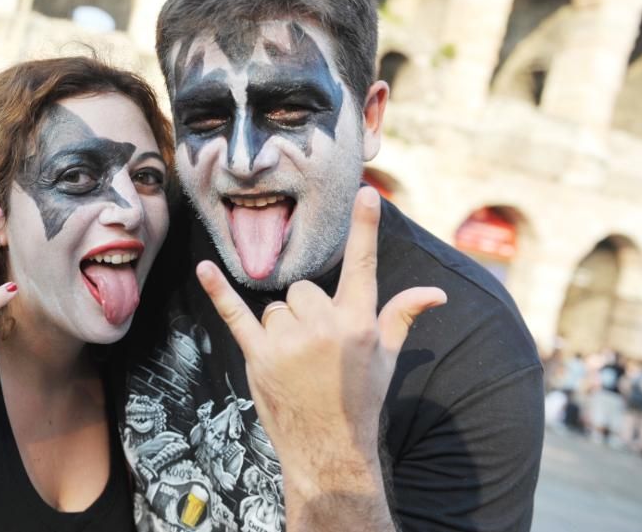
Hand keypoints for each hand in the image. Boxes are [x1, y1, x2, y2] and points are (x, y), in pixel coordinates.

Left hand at [197, 187, 445, 495]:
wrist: (330, 449)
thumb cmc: (361, 399)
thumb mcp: (388, 358)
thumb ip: (403, 316)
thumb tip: (437, 292)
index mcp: (359, 323)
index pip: (363, 265)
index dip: (366, 227)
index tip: (366, 192)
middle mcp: (324, 327)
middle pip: (304, 289)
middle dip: (307, 312)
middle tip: (317, 349)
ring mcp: (289, 341)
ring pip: (276, 306)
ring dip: (282, 325)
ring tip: (296, 360)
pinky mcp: (259, 356)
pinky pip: (235, 314)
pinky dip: (218, 291)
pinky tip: (204, 268)